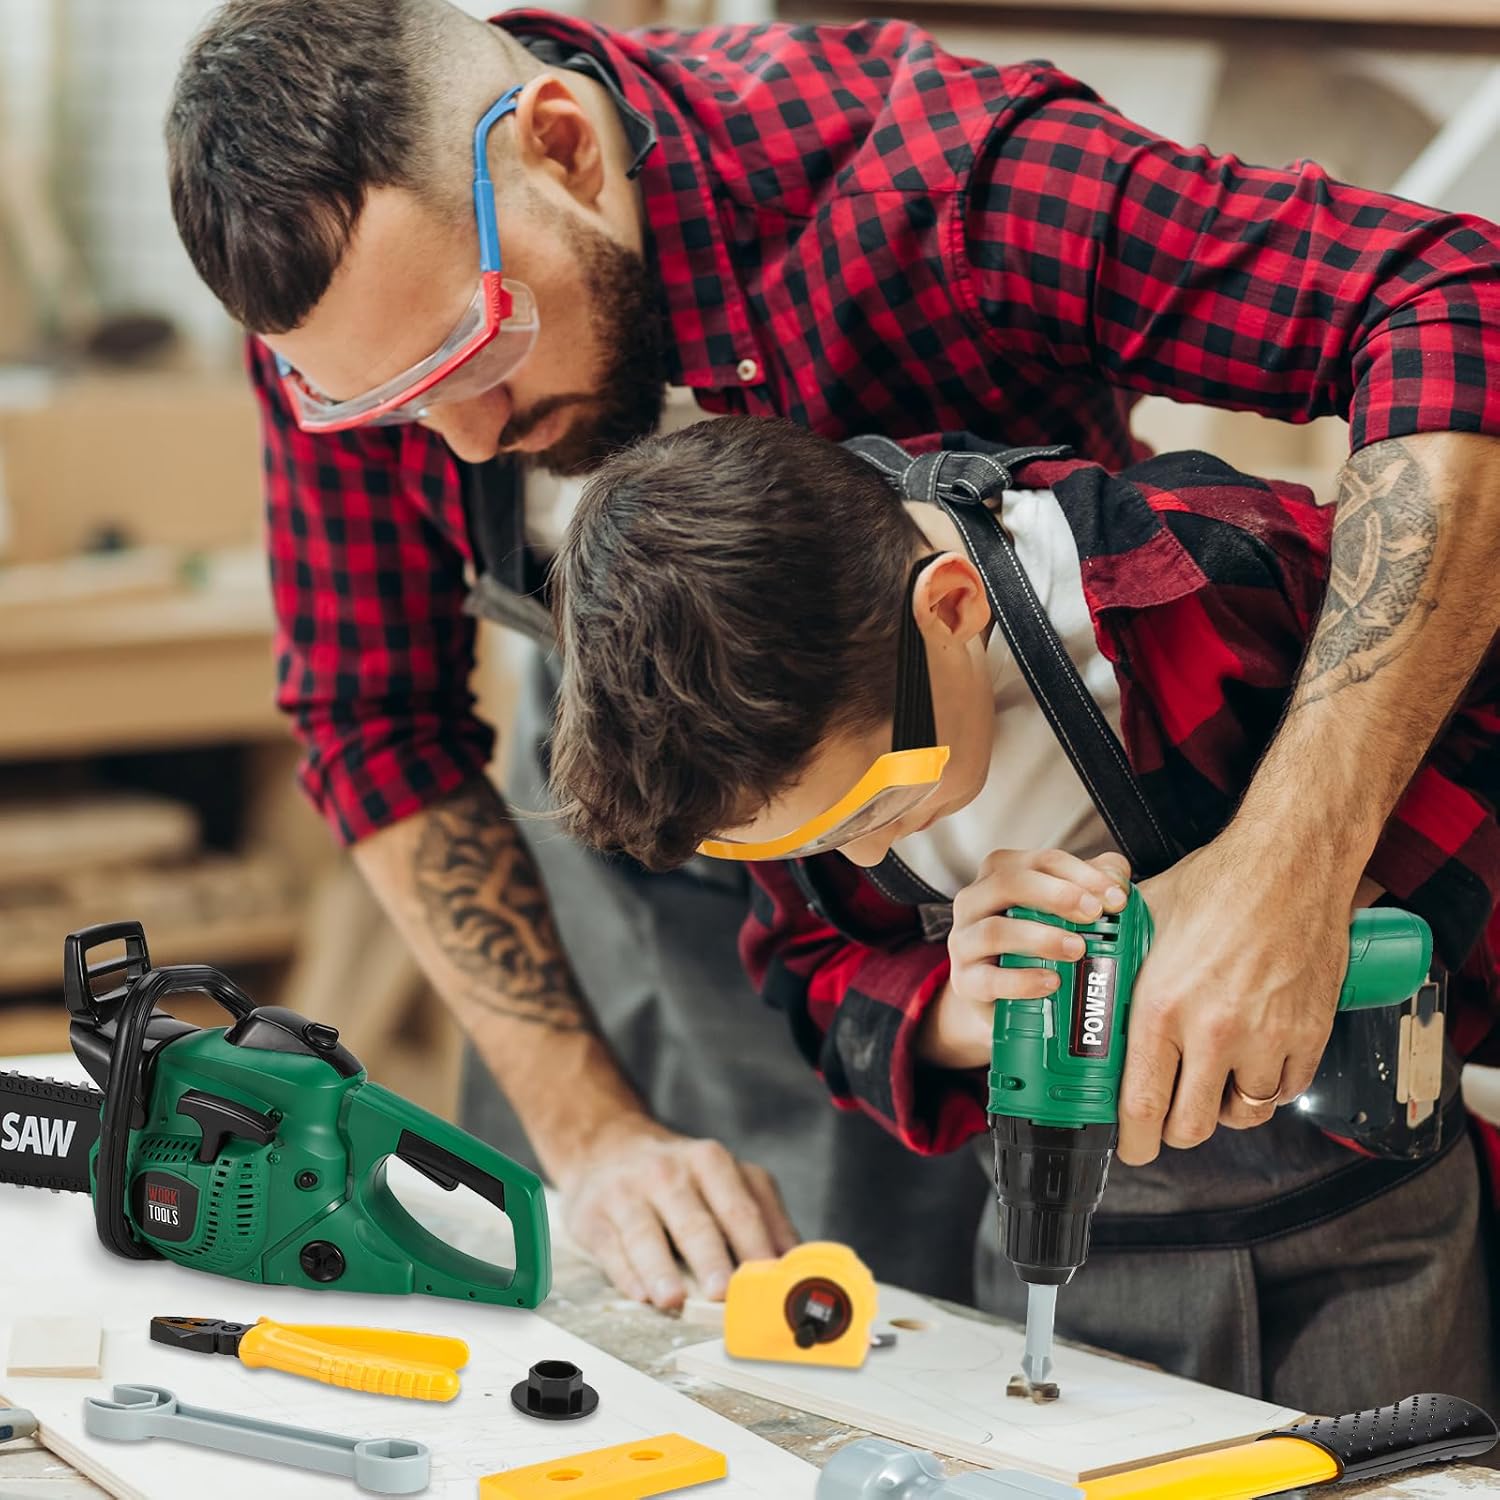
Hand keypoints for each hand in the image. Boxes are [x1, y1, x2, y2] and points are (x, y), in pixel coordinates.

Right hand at [555, 1117, 798, 1308]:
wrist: (606, 1145)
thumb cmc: (678, 1176)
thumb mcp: (723, 1179)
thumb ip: (759, 1216)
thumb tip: (792, 1265)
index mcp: (710, 1162)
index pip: (740, 1207)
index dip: (756, 1245)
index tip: (770, 1279)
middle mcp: (668, 1172)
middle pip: (695, 1221)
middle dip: (710, 1258)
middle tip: (723, 1293)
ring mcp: (627, 1191)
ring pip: (646, 1234)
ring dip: (660, 1269)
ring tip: (674, 1299)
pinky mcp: (593, 1215)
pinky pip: (612, 1247)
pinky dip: (626, 1274)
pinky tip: (639, 1295)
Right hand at [918, 848, 1131, 1070]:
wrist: (1001, 997)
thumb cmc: (1032, 944)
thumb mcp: (1060, 911)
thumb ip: (1089, 886)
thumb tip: (1117, 877)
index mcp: (1000, 874)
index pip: (1041, 860)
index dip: (1081, 874)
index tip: (1115, 897)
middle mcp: (975, 901)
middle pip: (1009, 883)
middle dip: (1057, 896)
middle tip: (1094, 914)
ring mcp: (964, 941)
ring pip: (995, 930)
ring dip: (1041, 938)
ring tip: (1077, 949)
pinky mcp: (964, 981)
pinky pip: (989, 979)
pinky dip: (1022, 980)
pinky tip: (1051, 982)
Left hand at [1118, 840, 1358, 1165]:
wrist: (1291, 864)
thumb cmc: (1218, 884)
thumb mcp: (1146, 919)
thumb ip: (1117, 954)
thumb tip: (1086, 968)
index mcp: (1162, 1007)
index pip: (1142, 1104)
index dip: (1133, 1140)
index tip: (1129, 1145)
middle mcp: (1214, 1032)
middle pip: (1190, 1126)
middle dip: (1173, 1129)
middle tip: (1166, 1116)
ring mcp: (1267, 1039)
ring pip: (1241, 1115)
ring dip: (1222, 1108)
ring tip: (1210, 1083)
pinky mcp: (1308, 1036)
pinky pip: (1283, 1093)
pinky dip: (1265, 1089)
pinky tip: (1251, 1065)